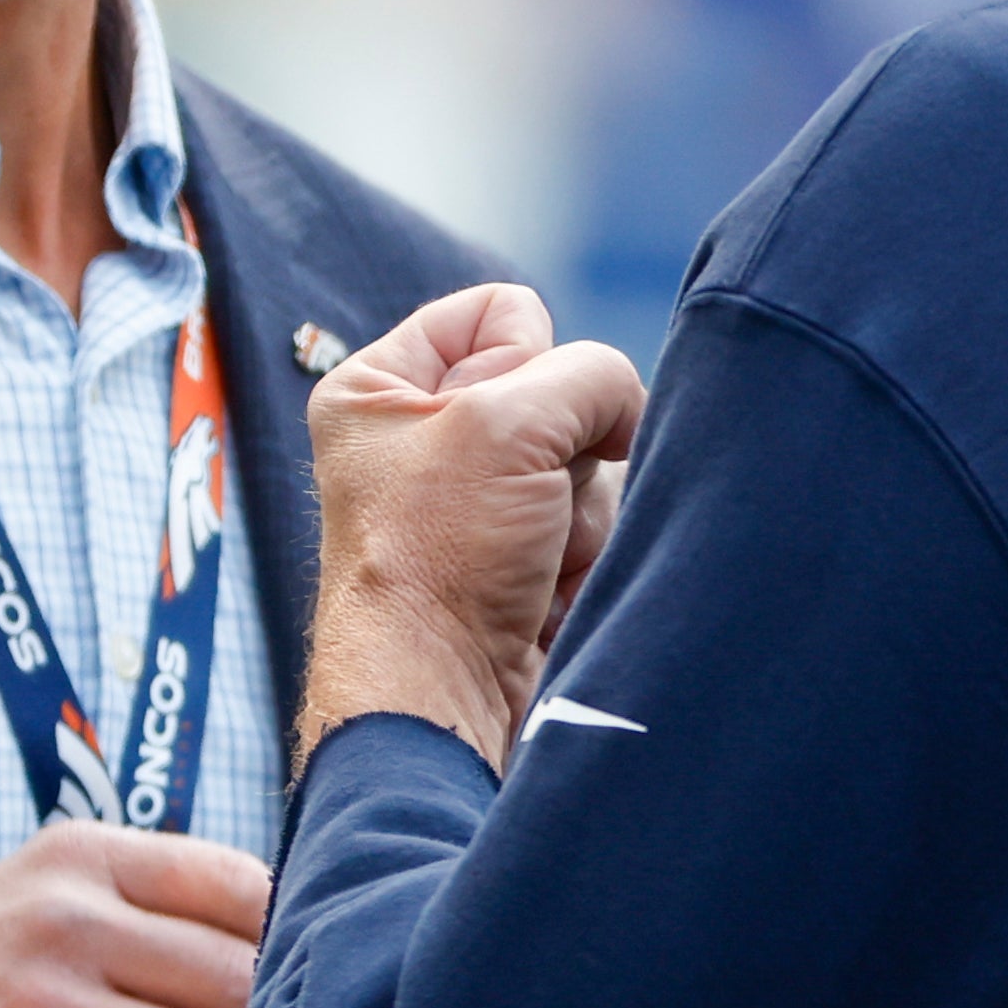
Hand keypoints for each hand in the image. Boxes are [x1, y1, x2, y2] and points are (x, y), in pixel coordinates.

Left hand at [298, 285, 644, 766]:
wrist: (442, 696)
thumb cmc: (436, 557)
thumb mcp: (505, 422)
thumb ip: (589, 374)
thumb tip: (628, 408)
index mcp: (379, 388)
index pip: (501, 310)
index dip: (526, 359)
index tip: (496, 424)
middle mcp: (423, 441)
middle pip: (556, 392)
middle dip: (562, 448)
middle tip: (521, 503)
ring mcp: (479, 506)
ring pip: (589, 460)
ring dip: (580, 510)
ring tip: (532, 558)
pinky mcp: (523, 562)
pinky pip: (597, 522)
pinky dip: (587, 554)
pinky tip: (548, 590)